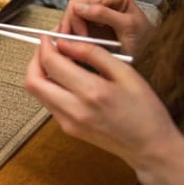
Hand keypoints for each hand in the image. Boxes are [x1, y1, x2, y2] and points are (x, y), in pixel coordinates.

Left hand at [25, 33, 175, 167]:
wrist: (151, 148)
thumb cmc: (146, 111)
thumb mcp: (127, 74)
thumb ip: (94, 54)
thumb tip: (67, 43)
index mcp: (92, 93)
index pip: (51, 63)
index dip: (45, 46)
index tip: (50, 36)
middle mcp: (74, 110)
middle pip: (32, 81)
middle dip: (34, 59)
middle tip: (47, 47)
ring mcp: (68, 122)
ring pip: (36, 93)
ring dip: (39, 73)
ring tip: (57, 60)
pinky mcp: (67, 129)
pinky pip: (47, 102)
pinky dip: (49, 86)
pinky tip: (66, 79)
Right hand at [59, 0, 151, 54]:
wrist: (152, 53)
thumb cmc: (145, 38)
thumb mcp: (128, 24)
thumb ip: (104, 13)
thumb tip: (78, 6)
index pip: (81, 2)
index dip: (76, 18)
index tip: (82, 36)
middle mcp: (99, 4)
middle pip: (72, 10)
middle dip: (69, 27)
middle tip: (72, 44)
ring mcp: (93, 17)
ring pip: (69, 20)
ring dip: (67, 33)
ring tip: (69, 47)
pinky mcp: (89, 28)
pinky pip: (72, 30)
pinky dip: (69, 38)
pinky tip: (69, 47)